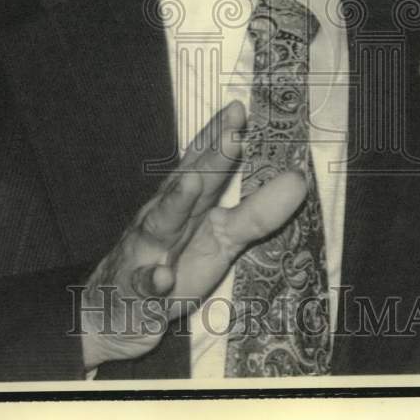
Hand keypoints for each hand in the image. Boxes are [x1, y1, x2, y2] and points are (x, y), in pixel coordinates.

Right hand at [79, 100, 306, 370]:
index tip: (238, 108)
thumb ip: (258, 211)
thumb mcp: (223, 238)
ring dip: (174, 204)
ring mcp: (147, 251)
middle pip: (188, 182)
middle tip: (232, 132)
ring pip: (160, 225)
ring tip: (192, 184)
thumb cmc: (175, 262)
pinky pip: (144, 285)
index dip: (220, 134)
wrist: (120, 310)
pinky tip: (162, 277)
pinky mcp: (137, 291)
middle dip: (208, 158)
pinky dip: (151, 280)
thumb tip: (299, 180)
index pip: (203, 160)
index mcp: (188, 201)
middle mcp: (165, 216)